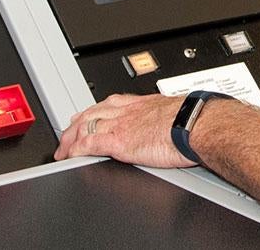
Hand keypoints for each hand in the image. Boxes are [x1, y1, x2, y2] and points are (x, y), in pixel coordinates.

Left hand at [54, 93, 194, 167]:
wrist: (196, 124)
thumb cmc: (193, 120)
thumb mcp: (173, 113)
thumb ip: (163, 119)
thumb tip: (169, 127)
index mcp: (140, 104)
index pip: (108, 104)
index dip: (94, 111)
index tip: (86, 116)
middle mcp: (126, 111)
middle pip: (91, 113)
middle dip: (76, 124)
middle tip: (66, 134)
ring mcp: (119, 125)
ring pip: (84, 126)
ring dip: (70, 138)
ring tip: (63, 148)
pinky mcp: (117, 142)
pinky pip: (88, 144)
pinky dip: (75, 150)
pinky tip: (68, 156)